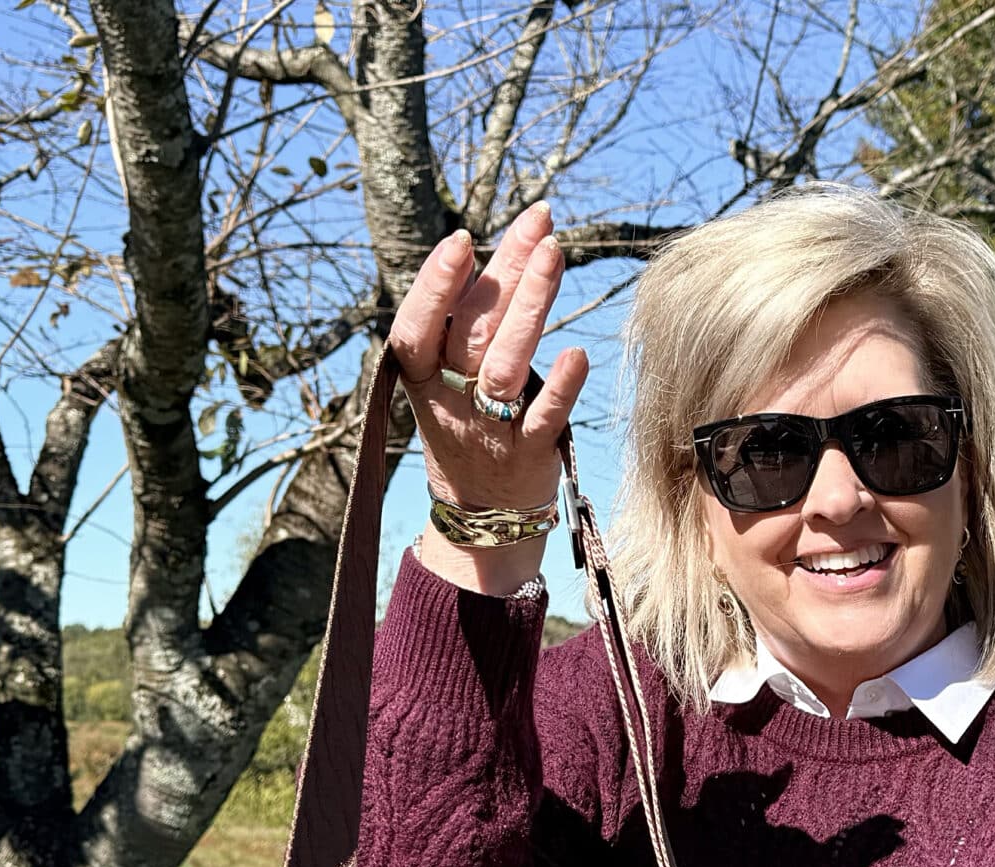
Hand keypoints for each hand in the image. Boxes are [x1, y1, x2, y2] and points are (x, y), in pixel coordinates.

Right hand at [388, 202, 588, 591]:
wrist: (482, 514)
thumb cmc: (468, 425)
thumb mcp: (448, 378)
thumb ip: (469, 321)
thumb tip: (513, 247)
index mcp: (422, 380)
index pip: (417, 329)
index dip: (434, 287)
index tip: (462, 240)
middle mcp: (452, 403)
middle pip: (474, 332)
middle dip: (506, 273)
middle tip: (539, 223)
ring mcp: (490, 431)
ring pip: (506, 367)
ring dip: (531, 308)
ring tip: (555, 256)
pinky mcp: (529, 455)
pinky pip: (544, 418)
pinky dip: (561, 387)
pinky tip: (577, 354)